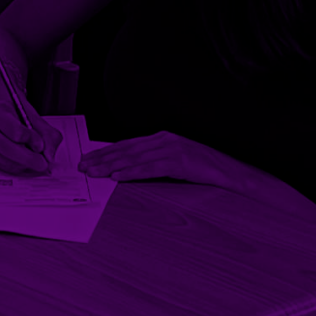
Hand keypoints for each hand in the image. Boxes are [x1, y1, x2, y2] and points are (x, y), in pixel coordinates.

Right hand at [0, 101, 59, 175]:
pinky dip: (17, 168)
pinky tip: (25, 163)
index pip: (14, 131)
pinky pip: (2, 166)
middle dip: (28, 158)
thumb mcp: (33, 117)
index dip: (31, 140)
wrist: (2, 115)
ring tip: (35, 162)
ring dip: (23, 165)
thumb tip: (49, 155)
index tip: (40, 145)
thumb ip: (47, 134)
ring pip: (3, 160)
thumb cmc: (16, 115)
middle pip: (6, 147)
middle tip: (42, 163)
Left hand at [77, 132, 236, 188]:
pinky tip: (118, 177)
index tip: (88, 158)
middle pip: (126, 149)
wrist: (232, 173)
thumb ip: (156, 160)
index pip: (127, 144)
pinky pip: (151, 168)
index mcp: (162, 137)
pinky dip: (132, 172)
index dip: (106, 151)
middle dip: (102, 158)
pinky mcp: (180, 162)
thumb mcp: (177, 160)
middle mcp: (165, 140)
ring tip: (94, 172)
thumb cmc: (205, 168)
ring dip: (111, 166)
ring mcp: (173, 149)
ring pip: (134, 158)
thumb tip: (129, 168)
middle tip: (83, 166)